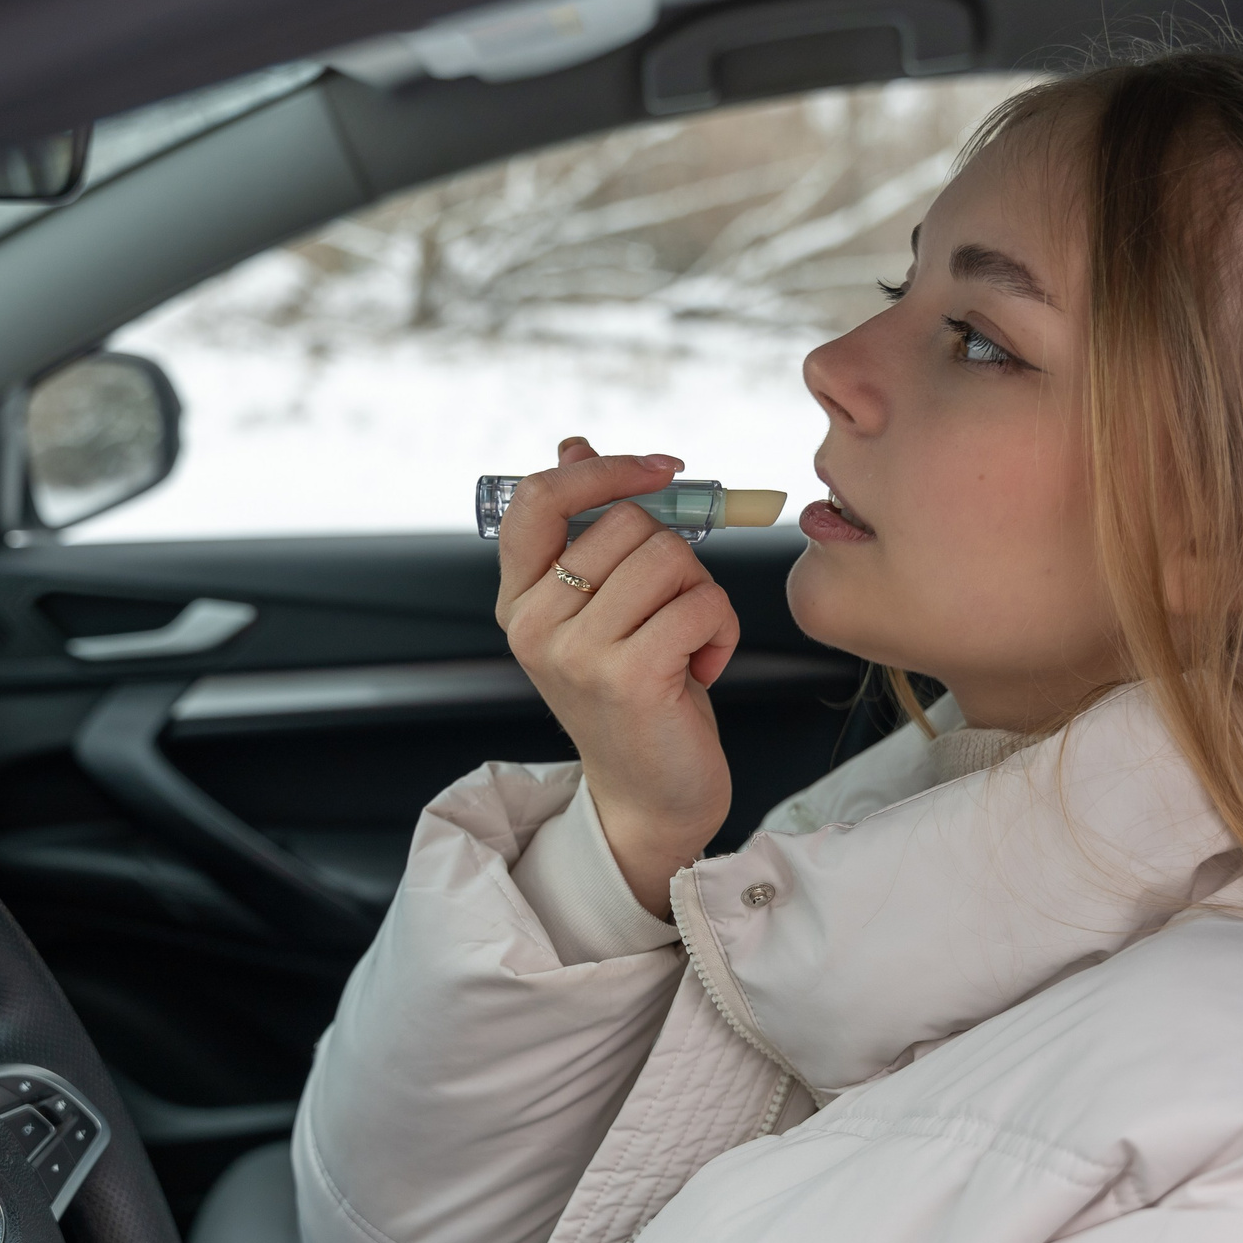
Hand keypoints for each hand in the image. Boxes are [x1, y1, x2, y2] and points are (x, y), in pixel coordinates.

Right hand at [496, 437, 739, 916]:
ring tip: (688, 643)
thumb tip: (574, 444)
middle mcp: (535, 625)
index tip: (662, 469)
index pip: (538, 500)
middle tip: (674, 613)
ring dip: (703, 596)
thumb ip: (585, 531)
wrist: (649, 797)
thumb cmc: (638, 694)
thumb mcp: (602, 608)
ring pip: (672, 559)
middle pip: (630, 524)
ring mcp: (576, 653)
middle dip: (677, 558)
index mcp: (520, 600)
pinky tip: (704, 667)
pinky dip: (722, 629)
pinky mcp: (627, 678)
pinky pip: (703, 603)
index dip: (604, 470)